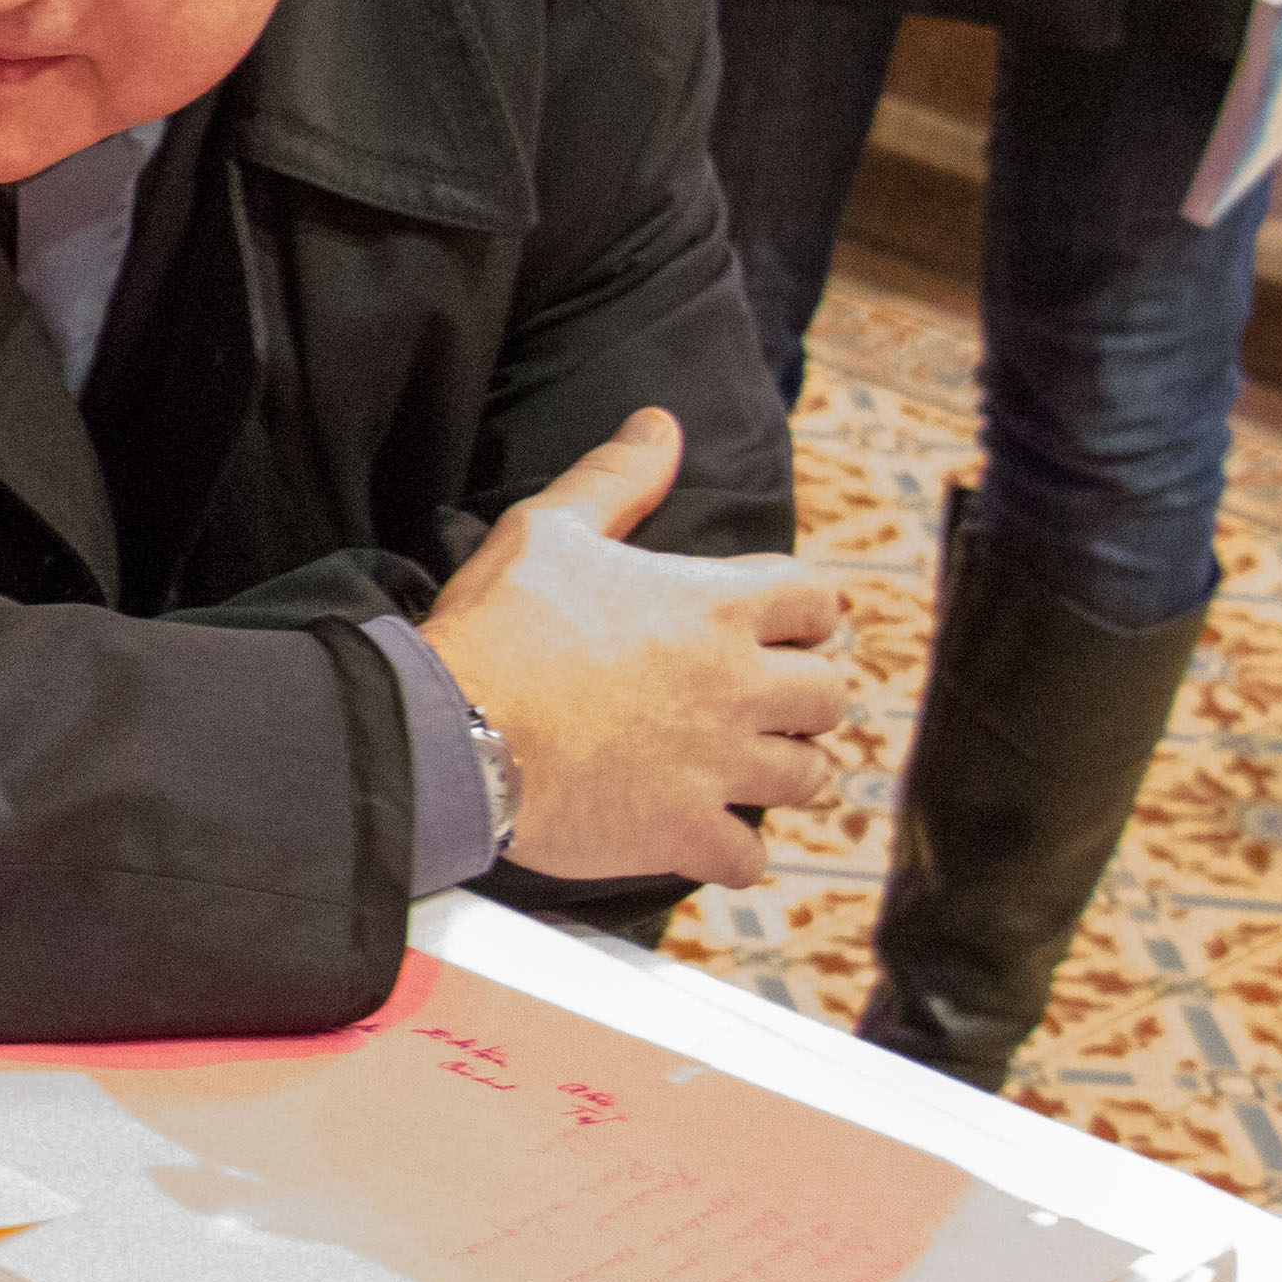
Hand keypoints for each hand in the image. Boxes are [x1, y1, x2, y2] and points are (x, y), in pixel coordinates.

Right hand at [419, 408, 852, 888]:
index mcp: (717, 606)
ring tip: (759, 769)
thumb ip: (618, 476)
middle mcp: (737, 685)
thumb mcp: (550, 526)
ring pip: (809, 775)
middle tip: (776, 701)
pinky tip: (714, 840)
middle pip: (831, 694)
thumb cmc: (499, 624)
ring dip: (791, 770)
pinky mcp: (685, 831)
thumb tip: (661, 424)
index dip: (811, 611)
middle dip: (810, 696)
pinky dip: (738, 852)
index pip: (819, 600)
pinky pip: (749, 856)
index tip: (791, 624)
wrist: (451, 728)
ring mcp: (719, 765)